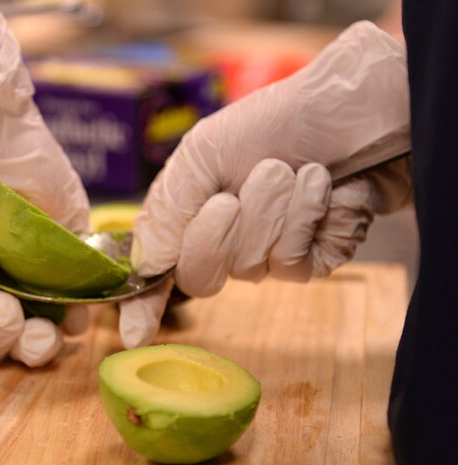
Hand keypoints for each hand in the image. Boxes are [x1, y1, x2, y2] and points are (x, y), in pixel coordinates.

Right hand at [119, 21, 412, 348]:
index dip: (142, 305)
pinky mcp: (314, 258)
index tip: (132, 335)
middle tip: (239, 188)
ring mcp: (270, 254)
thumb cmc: (276, 119)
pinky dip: (308, 218)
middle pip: (200, 277)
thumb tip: (145, 266)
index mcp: (190, 215)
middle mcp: (226, 242)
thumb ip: (169, 211)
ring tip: (295, 171)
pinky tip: (325, 188)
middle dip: (218, 231)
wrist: (354, 107)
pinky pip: (296, 264)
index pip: (159, 271)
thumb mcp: (204, 153)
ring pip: (252, 266)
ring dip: (275, 210)